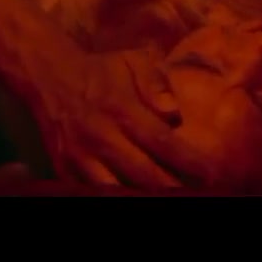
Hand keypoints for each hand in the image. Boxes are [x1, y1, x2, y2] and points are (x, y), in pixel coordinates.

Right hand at [28, 48, 211, 187]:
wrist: (48, 76)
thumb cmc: (101, 71)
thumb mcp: (132, 62)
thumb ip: (157, 84)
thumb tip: (174, 114)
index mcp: (122, 109)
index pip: (162, 142)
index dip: (189, 162)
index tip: (212, 174)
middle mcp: (101, 135)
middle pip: (143, 175)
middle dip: (173, 188)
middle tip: (198, 195)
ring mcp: (80, 156)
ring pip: (114, 189)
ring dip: (143, 196)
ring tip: (168, 198)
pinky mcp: (64, 168)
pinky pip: (89, 190)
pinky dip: (111, 195)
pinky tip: (132, 196)